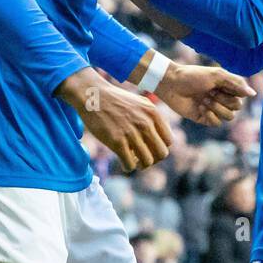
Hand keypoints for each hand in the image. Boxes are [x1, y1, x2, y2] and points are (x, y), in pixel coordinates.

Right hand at [57, 68, 171, 171]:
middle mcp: (145, 123)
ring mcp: (131, 133)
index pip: (168, 142)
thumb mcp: (141, 103)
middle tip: (142, 157)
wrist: (93, 96)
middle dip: (153, 159)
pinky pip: (130, 164)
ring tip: (132, 160)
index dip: (159, 148)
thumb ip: (153, 118)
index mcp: (153, 114)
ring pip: (147, 162)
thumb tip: (161, 139)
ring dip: (140, 165)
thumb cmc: (116, 101)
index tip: (149, 148)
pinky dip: (128, 167)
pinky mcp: (117, 142)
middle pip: (161, 154)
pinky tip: (123, 162)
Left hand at [155, 63, 254, 126]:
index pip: (241, 96)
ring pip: (228, 117)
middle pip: (236, 108)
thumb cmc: (193, 76)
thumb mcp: (216, 75)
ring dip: (216, 108)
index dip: (233, 93)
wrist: (172, 84)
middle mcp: (221, 98)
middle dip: (223, 100)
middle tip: (209, 92)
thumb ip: (236, 83)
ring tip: (204, 100)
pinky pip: (216, 124)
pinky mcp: (203, 118)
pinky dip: (209, 116)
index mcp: (226, 87)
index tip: (220, 85)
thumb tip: (253, 94)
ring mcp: (213, 109)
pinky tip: (199, 108)